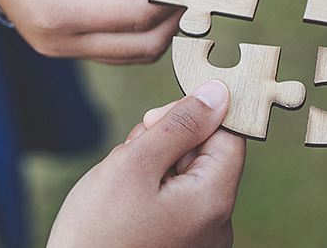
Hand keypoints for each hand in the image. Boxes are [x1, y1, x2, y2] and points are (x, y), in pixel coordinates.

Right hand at [0, 0, 193, 63]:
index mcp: (58, 8)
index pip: (139, 12)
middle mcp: (58, 40)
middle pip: (144, 43)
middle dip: (177, 12)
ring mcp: (61, 49)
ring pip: (136, 53)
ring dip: (165, 24)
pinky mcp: (67, 46)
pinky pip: (120, 49)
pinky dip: (145, 29)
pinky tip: (158, 0)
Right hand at [46, 80, 245, 247]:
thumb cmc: (97, 234)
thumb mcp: (134, 166)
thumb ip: (179, 125)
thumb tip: (219, 93)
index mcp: (213, 201)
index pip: (229, 137)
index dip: (197, 116)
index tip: (159, 118)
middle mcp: (216, 223)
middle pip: (205, 155)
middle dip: (167, 142)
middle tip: (131, 154)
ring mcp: (198, 237)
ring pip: (185, 175)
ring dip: (153, 164)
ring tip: (120, 183)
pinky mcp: (180, 243)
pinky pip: (174, 200)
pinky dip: (150, 188)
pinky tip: (123, 199)